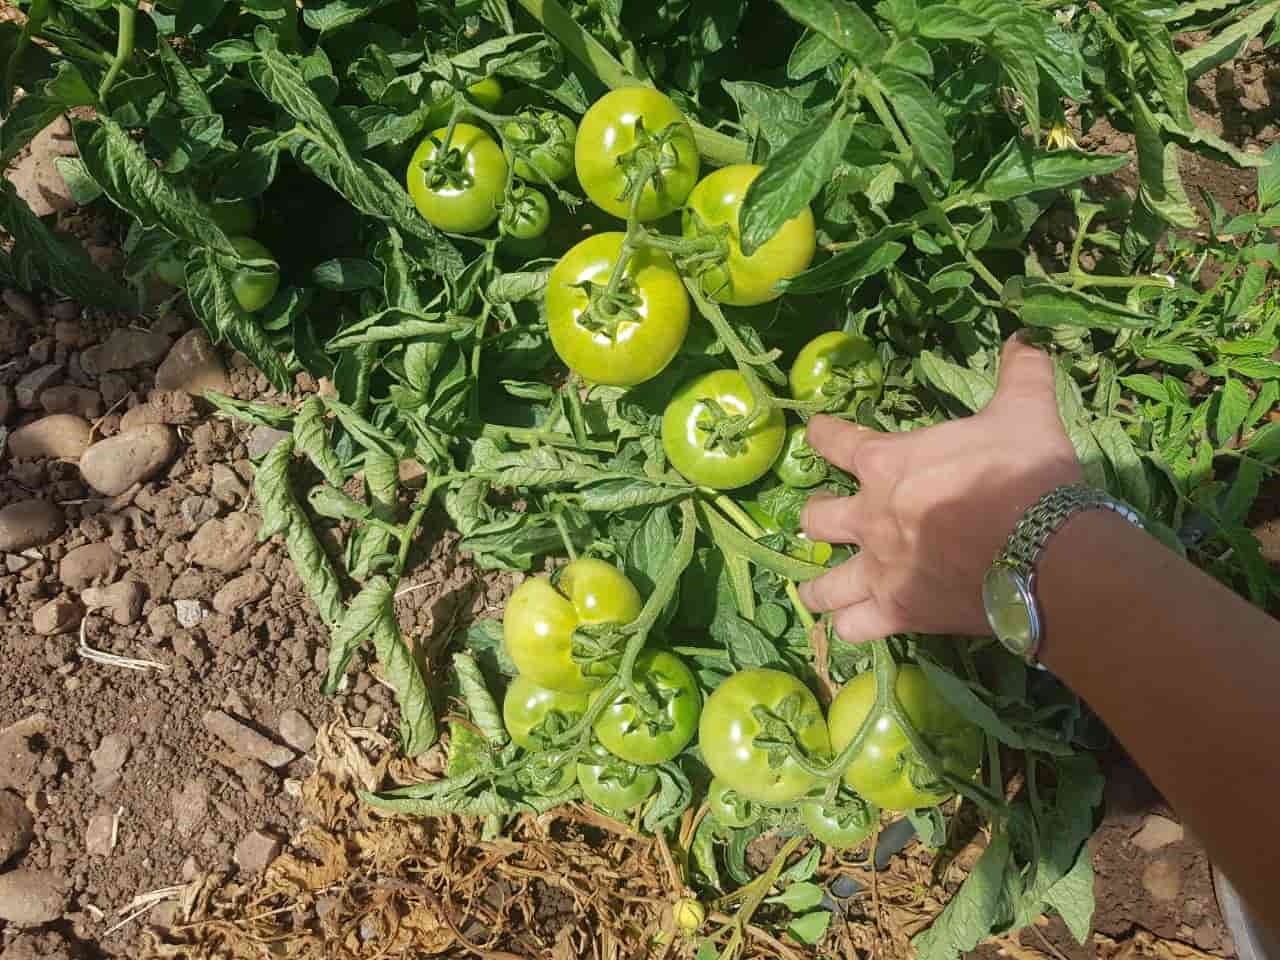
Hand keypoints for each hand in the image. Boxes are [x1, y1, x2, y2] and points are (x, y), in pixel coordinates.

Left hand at [797, 334, 1082, 643]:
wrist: (1047, 550)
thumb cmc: (1025, 475)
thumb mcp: (1025, 411)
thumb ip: (1021, 374)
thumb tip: (1028, 335)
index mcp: (886, 464)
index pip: (833, 442)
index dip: (822, 434)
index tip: (817, 433)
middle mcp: (869, 519)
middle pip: (815, 519)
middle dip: (817, 517)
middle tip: (827, 519)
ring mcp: (879, 571)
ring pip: (822, 586)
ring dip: (818, 585)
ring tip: (820, 587)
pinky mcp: (898, 613)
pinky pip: (855, 629)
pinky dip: (850, 628)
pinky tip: (852, 628)